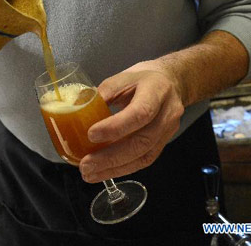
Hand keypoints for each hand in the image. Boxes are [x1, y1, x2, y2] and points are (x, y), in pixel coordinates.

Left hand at [79, 61, 184, 182]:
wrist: (172, 83)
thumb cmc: (143, 79)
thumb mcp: (123, 76)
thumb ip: (104, 92)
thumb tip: (78, 108)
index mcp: (156, 91)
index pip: (139, 113)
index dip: (116, 127)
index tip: (91, 135)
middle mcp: (166, 114)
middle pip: (142, 141)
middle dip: (111, 157)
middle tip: (85, 164)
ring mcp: (167, 131)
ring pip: (143, 156)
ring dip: (114, 169)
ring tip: (90, 174)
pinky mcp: (163, 144)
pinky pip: (144, 160)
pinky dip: (122, 169)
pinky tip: (104, 173)